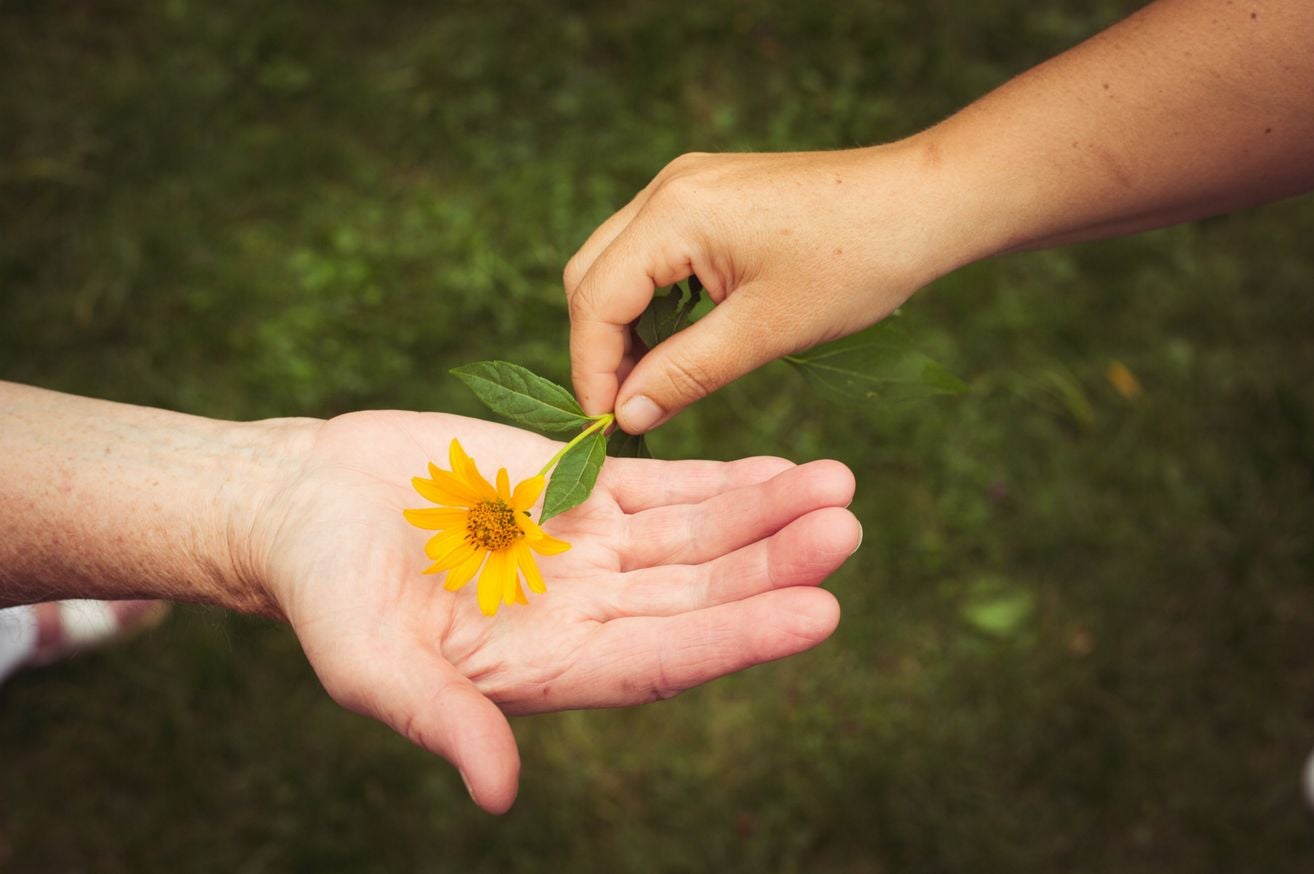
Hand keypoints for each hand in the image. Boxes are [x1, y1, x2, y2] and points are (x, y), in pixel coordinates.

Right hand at [252, 410, 859, 812]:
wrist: (303, 503)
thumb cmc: (322, 589)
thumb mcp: (367, 659)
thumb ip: (439, 716)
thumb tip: (500, 794)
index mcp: (549, 667)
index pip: (662, 661)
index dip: (738, 639)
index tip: (817, 611)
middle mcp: (586, 613)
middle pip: (699, 596)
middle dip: (772, 565)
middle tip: (844, 531)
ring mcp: (589, 551)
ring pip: (696, 537)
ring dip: (765, 514)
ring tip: (836, 486)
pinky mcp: (578, 491)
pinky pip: (665, 485)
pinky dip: (721, 477)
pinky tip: (779, 468)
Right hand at [563, 144, 973, 431]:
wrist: (925, 204)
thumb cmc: (857, 261)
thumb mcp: (767, 331)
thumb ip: (686, 373)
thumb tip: (625, 415)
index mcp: (674, 212)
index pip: (595, 298)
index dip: (592, 368)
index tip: (606, 424)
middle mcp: (668, 188)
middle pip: (591, 273)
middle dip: (600, 345)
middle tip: (627, 406)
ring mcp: (688, 186)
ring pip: (618, 262)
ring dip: (626, 324)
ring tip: (655, 382)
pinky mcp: (710, 195)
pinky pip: (653, 251)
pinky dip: (654, 300)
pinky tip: (682, 341)